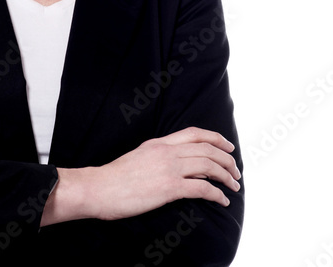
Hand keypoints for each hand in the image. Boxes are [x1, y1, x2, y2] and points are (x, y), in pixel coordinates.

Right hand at [52, 126, 240, 222]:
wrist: (97, 188)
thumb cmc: (112, 178)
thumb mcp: (138, 157)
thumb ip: (157, 156)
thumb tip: (172, 164)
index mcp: (159, 143)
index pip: (194, 133)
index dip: (215, 138)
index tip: (227, 146)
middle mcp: (167, 151)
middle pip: (207, 149)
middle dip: (226, 160)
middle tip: (236, 171)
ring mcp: (169, 168)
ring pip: (209, 166)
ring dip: (226, 176)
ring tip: (234, 185)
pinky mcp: (169, 187)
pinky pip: (202, 188)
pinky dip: (217, 193)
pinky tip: (222, 200)